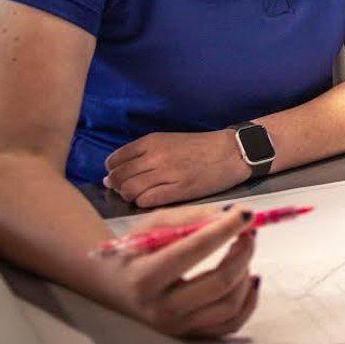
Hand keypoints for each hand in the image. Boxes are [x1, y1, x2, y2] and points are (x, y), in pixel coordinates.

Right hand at [97, 204, 260, 337]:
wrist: (111, 284)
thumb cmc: (134, 250)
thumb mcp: (152, 225)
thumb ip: (191, 217)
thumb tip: (231, 214)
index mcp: (145, 277)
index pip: (194, 251)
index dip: (225, 229)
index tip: (245, 213)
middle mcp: (160, 308)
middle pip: (220, 283)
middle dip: (243, 252)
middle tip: (249, 232)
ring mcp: (177, 326)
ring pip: (230, 306)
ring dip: (246, 273)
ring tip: (242, 252)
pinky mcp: (190, 334)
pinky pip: (231, 324)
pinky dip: (248, 300)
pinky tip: (247, 277)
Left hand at [104, 130, 247, 207]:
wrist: (232, 152)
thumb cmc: (201, 148)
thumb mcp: (169, 141)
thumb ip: (142, 155)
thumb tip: (112, 176)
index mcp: (152, 141)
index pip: (115, 160)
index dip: (113, 172)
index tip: (120, 178)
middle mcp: (156, 156)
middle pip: (119, 177)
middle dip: (119, 187)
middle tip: (129, 190)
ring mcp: (167, 173)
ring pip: (130, 190)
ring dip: (131, 196)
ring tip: (142, 196)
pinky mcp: (179, 190)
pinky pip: (146, 201)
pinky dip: (144, 203)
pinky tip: (154, 199)